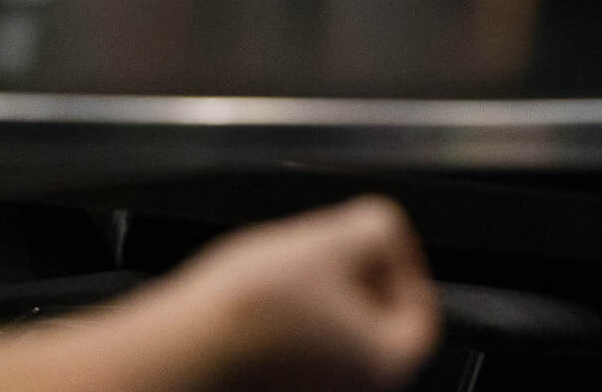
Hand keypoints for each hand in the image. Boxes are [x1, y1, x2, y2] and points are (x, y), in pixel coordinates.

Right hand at [163, 198, 438, 391]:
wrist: (181, 350)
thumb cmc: (250, 309)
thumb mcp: (331, 239)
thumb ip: (376, 226)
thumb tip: (381, 229)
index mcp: (385, 362)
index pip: (420, 308)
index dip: (400, 262)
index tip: (374, 238)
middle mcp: (353, 388)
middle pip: (373, 319)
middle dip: (352, 273)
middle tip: (324, 244)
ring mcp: (311, 389)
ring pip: (330, 331)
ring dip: (314, 293)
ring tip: (284, 266)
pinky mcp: (273, 385)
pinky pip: (293, 346)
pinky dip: (284, 318)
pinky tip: (259, 293)